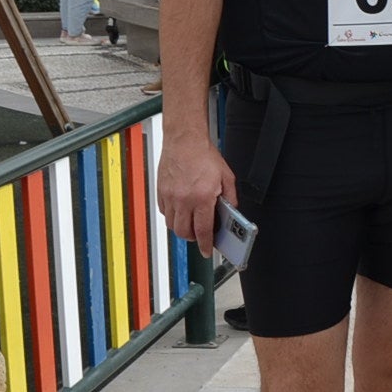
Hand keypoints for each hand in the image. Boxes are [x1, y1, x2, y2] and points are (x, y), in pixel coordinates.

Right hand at [158, 133, 238, 256]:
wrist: (184, 140)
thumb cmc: (204, 155)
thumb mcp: (226, 177)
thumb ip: (230, 197)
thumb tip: (230, 212)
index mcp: (202, 197)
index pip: (203, 230)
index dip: (205, 245)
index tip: (206, 251)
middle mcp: (183, 200)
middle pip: (184, 232)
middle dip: (193, 238)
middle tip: (200, 235)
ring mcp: (169, 196)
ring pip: (172, 225)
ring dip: (182, 228)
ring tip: (191, 223)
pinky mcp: (160, 192)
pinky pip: (164, 213)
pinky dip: (172, 216)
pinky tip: (181, 210)